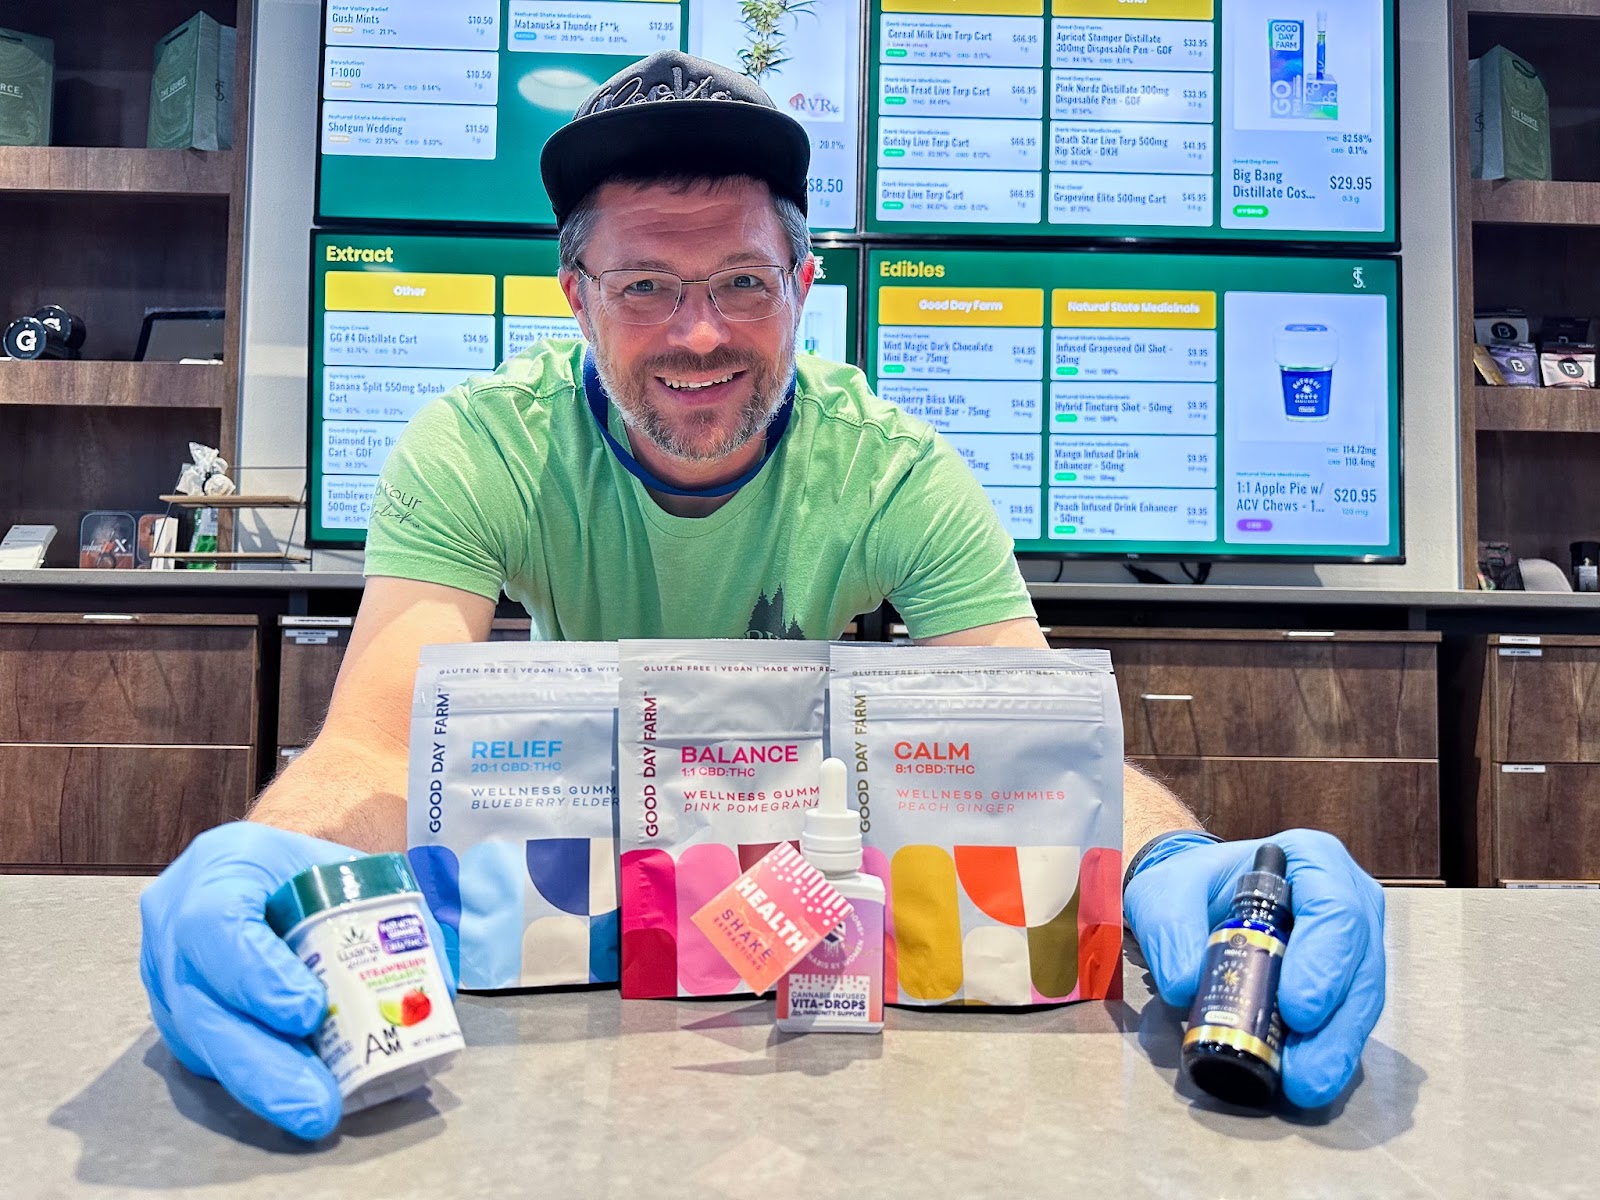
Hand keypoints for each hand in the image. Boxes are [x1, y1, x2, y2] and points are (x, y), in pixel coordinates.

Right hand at [139, 821, 453, 1139]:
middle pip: (203, 1007)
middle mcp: (175, 928)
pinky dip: (260, 1082)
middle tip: (319, 1103)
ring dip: (264, 1087)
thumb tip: (433, 987)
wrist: (260, 871)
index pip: (219, 924)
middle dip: (264, 1064)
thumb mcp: (345, 867)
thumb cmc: (307, 868)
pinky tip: (300, 1096)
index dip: (258, 976)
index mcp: (218, 869)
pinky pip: (213, 1059)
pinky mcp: (180, 1021)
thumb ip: (391, 913)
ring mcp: (170, 981)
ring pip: (203, 1044)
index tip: (308, 1013)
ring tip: (317, 1112)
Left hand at [1123, 828, 1385, 1108]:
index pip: (1334, 908)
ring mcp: (1354, 945)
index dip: (1324, 963)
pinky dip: (1327, 1051)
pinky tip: (1305, 1079)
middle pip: (1360, 964)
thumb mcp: (1165, 895)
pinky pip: (1346, 1021)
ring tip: (1304, 1084)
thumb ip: (1171, 931)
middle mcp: (1349, 899)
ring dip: (1335, 1047)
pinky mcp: (1345, 985)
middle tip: (1305, 1069)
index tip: (1297, 1009)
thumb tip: (1186, 985)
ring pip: (1361, 1000)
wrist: (1194, 901)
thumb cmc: (1190, 887)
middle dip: (1335, 1023)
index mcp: (1313, 860)